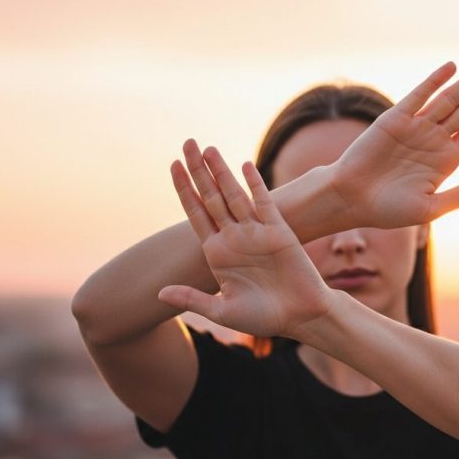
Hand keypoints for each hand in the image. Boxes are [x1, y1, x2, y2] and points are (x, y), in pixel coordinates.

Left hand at [157, 152, 333, 336]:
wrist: (300, 316)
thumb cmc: (263, 316)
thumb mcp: (223, 311)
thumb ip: (192, 299)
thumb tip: (159, 293)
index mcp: (218, 252)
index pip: (196, 213)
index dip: (184, 189)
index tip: (173, 165)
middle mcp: (235, 237)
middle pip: (211, 197)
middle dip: (198, 171)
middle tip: (187, 142)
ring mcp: (256, 232)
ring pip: (234, 195)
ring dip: (221, 172)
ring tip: (208, 148)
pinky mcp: (279, 231)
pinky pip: (264, 203)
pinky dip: (254, 185)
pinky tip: (244, 166)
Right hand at [330, 59, 458, 228]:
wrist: (350, 199)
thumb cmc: (388, 209)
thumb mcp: (429, 207)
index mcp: (447, 161)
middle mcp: (435, 140)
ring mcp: (416, 127)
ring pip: (449, 99)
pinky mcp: (395, 118)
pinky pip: (418, 96)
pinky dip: (434, 81)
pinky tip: (451, 68)